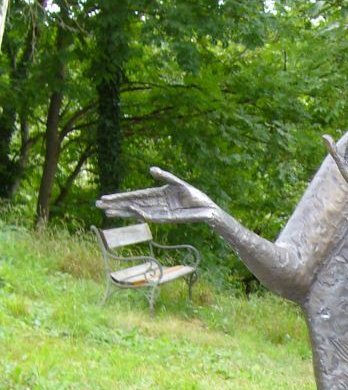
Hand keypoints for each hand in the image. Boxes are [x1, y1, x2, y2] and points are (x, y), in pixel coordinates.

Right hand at [97, 168, 219, 224]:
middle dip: (116, 205)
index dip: (120, 197)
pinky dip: (143, 214)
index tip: (105, 198)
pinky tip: (133, 212)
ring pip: (138, 213)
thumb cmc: (193, 195)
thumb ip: (164, 176)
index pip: (134, 196)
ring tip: (109, 212)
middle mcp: (155, 205)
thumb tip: (150, 170)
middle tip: (98, 206)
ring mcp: (160, 213)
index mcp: (156, 195)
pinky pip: (153, 217)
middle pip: (131, 205)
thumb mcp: (177, 183)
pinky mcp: (169, 219)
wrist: (207, 207)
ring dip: (124, 212)